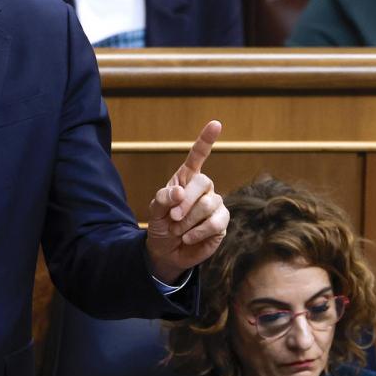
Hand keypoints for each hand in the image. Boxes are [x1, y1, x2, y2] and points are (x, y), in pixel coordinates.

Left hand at [145, 120, 228, 284]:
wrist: (167, 251)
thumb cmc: (161, 226)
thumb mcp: (154, 211)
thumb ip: (163, 198)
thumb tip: (179, 192)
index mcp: (186, 179)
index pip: (198, 156)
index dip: (206, 140)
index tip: (216, 124)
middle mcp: (203, 188)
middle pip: (203, 182)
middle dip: (185, 202)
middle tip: (171, 218)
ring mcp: (215, 205)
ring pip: (209, 204)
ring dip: (188, 220)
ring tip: (177, 230)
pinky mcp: (221, 223)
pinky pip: (215, 223)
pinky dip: (198, 232)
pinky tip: (188, 237)